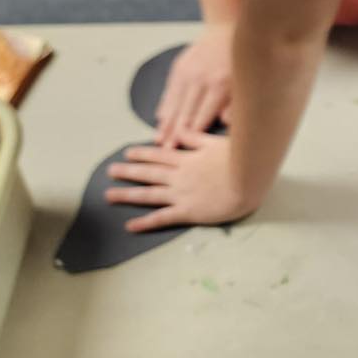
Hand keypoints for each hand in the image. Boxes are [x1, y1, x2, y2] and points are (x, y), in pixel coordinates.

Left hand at [106, 133, 261, 231]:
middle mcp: (179, 177)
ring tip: (109, 195)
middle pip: (148, 173)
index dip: (142, 153)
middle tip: (110, 171)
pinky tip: (130, 226)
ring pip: (149, 194)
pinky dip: (145, 223)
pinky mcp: (187, 211)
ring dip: (128, 195)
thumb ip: (197, 138)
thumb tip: (180, 131)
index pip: (160, 155)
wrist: (249, 181)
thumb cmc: (240, 161)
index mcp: (187, 160)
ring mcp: (181, 194)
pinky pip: (162, 218)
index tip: (127, 153)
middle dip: (128, 172)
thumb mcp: (217, 142)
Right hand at [156, 24, 233, 146]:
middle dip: (174, 133)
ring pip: (173, 103)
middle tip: (166, 151)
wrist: (226, 29)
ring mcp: (187, 73)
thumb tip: (227, 122)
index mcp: (219, 86)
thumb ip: (236, 103)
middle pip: (184, 112)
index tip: (184, 148)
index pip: (202, 115)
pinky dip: (165, 105)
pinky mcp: (179, 67)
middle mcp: (200, 80)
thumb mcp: (245, 81)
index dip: (192, 133)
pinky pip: (170, 90)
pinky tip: (160, 119)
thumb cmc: (240, 61)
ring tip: (158, 140)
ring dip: (165, 123)